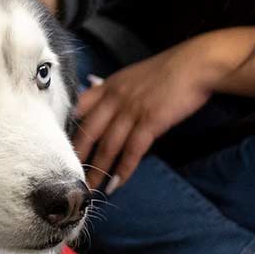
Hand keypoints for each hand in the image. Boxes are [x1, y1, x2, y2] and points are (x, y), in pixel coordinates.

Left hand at [72, 38, 217, 189]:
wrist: (196, 64)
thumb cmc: (168, 71)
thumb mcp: (133, 76)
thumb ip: (114, 90)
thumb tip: (98, 99)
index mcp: (108, 85)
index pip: (79, 108)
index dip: (68, 129)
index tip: (58, 146)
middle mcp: (115, 97)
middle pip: (88, 132)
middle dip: (77, 156)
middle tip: (67, 176)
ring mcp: (132, 109)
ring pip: (108, 145)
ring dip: (98, 170)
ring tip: (90, 189)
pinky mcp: (150, 121)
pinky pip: (132, 150)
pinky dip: (123, 169)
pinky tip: (116, 184)